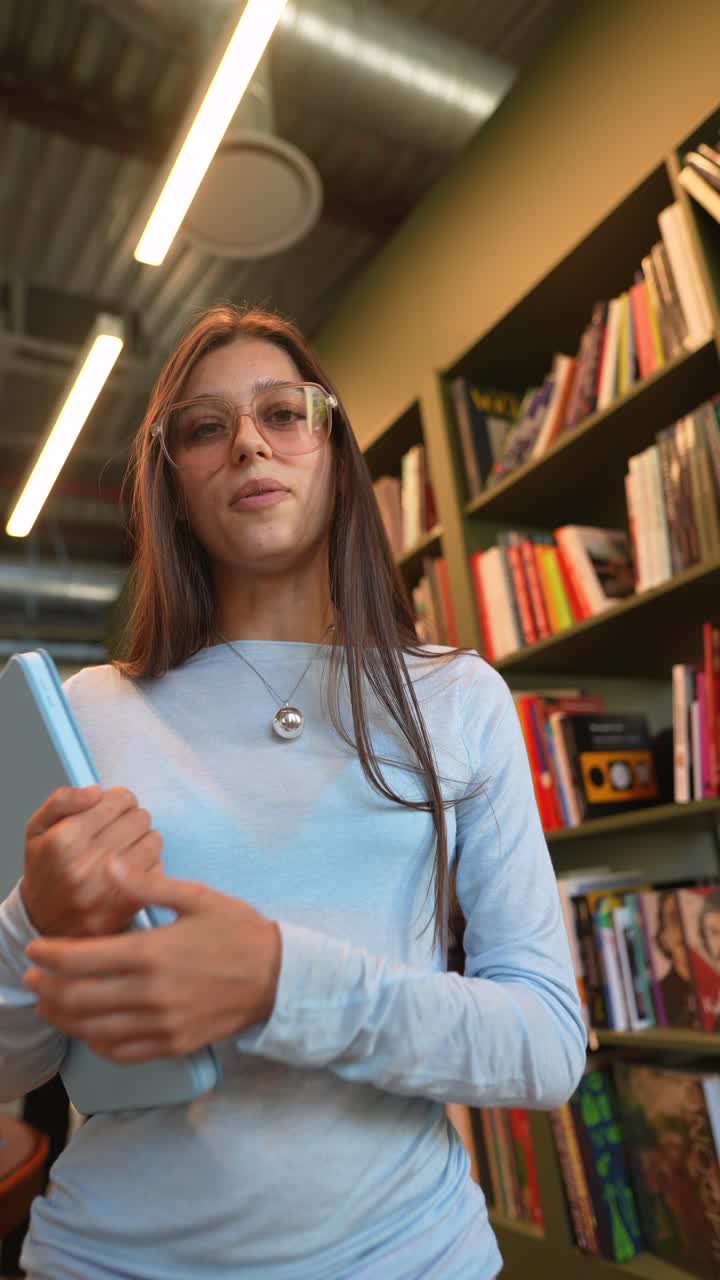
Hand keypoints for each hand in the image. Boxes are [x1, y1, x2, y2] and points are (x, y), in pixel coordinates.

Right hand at [22, 785, 164, 937]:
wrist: (44, 923)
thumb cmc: (44, 869)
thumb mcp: (37, 828)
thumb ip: (63, 800)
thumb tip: (97, 790)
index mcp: (65, 840)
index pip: (119, 799)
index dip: (119, 799)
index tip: (112, 808)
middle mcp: (88, 864)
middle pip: (140, 817)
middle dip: (131, 818)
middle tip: (118, 829)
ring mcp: (111, 887)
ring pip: (154, 840)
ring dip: (143, 839)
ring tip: (126, 847)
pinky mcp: (129, 905)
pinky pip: (158, 868)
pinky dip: (149, 864)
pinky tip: (132, 868)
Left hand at [23, 866, 281, 1063]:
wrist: (279, 976)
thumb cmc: (238, 931)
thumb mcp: (197, 897)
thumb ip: (148, 886)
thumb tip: (109, 867)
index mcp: (152, 953)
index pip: (81, 959)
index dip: (49, 955)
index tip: (35, 949)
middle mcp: (150, 994)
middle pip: (77, 999)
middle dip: (46, 988)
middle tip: (32, 977)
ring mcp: (161, 1025)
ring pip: (93, 1029)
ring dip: (63, 1017)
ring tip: (49, 1004)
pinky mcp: (172, 1046)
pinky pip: (122, 1051)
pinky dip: (96, 1042)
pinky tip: (88, 1029)